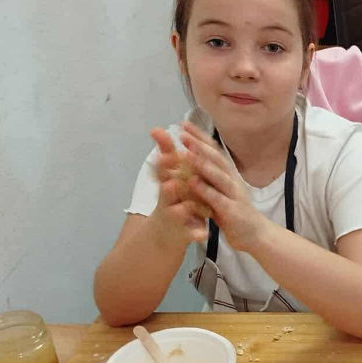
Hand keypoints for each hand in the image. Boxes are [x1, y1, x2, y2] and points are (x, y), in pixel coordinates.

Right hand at [147, 126, 208, 245]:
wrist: (166, 233)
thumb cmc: (171, 199)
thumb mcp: (168, 177)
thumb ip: (166, 154)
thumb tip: (157, 129)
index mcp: (166, 184)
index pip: (163, 169)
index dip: (165, 159)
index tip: (164, 151)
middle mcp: (168, 200)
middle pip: (167, 191)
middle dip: (170, 186)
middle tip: (172, 181)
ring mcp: (175, 217)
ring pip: (179, 212)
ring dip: (185, 208)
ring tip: (187, 206)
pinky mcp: (185, 232)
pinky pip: (192, 233)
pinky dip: (197, 233)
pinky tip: (204, 233)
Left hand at [179, 122, 273, 254]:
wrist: (255, 235)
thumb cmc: (235, 212)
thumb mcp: (220, 191)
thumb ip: (208, 177)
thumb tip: (192, 158)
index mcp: (228, 174)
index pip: (214, 150)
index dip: (200, 137)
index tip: (183, 124)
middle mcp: (232, 181)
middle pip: (217, 158)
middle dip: (199, 145)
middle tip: (182, 134)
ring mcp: (234, 195)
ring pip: (218, 175)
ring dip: (202, 163)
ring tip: (186, 153)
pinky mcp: (233, 211)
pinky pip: (218, 199)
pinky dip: (205, 190)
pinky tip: (193, 183)